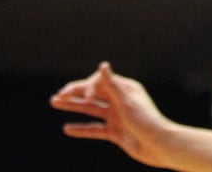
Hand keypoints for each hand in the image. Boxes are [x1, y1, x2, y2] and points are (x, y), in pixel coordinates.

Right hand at [51, 61, 175, 165]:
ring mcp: (117, 116)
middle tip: (56, 96)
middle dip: (75, 94)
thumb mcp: (126, 102)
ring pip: (91, 109)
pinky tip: (67, 128)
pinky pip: (94, 129)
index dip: (89, 86)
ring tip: (55, 103)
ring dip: (74, 106)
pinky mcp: (115, 132)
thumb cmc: (145, 121)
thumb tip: (102, 65)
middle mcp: (121, 100)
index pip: (102, 82)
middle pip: (94, 94)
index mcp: (126, 89)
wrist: (157, 145)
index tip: (86, 97)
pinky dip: (81, 129)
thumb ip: (112, 85)